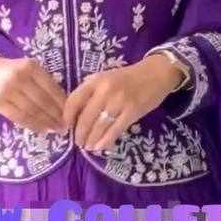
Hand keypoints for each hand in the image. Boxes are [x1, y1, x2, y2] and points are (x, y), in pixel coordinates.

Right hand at [0, 55, 65, 133]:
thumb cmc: (11, 71)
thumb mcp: (28, 69)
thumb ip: (43, 82)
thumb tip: (64, 104)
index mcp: (30, 66)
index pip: (51, 88)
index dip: (62, 103)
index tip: (71, 114)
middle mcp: (19, 77)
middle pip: (42, 101)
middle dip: (56, 116)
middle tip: (65, 127)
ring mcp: (7, 90)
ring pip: (32, 111)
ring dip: (46, 122)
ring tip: (55, 130)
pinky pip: (19, 117)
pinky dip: (32, 125)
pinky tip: (41, 130)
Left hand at [62, 54, 183, 152]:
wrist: (155, 74)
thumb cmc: (127, 77)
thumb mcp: (105, 77)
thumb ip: (90, 90)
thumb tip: (74, 112)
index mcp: (96, 81)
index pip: (74, 100)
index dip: (67, 116)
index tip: (66, 127)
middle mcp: (105, 91)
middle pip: (86, 118)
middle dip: (79, 133)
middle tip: (77, 141)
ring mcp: (119, 102)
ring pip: (99, 126)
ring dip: (91, 140)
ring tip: (88, 146)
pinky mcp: (132, 112)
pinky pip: (115, 130)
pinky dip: (106, 141)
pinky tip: (100, 147)